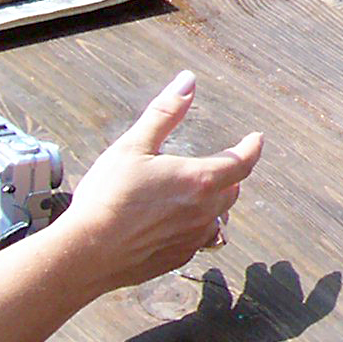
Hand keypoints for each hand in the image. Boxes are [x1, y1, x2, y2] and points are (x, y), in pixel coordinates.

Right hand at [53, 71, 263, 300]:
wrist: (86, 253)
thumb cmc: (108, 198)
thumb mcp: (134, 145)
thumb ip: (165, 113)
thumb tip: (188, 82)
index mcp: (200, 180)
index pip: (241, 162)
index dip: (252, 148)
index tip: (256, 139)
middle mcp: (204, 212)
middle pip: (231, 190)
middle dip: (230, 176)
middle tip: (223, 165)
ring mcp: (191, 240)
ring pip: (216, 218)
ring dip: (214, 205)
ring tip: (200, 195)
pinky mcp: (174, 259)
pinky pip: (196, 242)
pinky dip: (194, 229)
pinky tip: (177, 226)